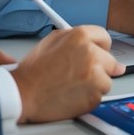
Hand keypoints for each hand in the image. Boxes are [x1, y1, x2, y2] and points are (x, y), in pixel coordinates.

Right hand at [11, 25, 125, 122]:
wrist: (23, 94)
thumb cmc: (34, 70)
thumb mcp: (52, 40)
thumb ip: (76, 38)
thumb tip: (97, 45)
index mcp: (80, 37)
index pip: (105, 38)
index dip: (100, 46)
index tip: (99, 53)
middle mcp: (91, 55)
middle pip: (110, 61)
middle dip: (99, 66)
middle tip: (80, 73)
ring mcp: (94, 77)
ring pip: (106, 80)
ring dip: (95, 83)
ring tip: (73, 84)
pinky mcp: (94, 97)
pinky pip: (99, 96)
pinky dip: (90, 97)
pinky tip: (73, 94)